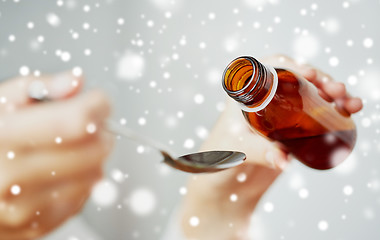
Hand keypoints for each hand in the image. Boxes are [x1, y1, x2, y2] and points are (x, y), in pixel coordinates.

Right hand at [0, 72, 112, 239]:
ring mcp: (23, 209)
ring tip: (74, 146)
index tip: (99, 100)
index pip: (73, 122)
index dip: (97, 106)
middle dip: (100, 130)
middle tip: (90, 123)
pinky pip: (83, 197)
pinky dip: (81, 180)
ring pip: (94, 174)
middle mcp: (8, 179)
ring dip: (94, 156)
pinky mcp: (36, 227)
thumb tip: (75, 81)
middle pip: (92, 150)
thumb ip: (37, 87)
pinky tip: (62, 170)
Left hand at [179, 55, 362, 239]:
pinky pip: (316, 117)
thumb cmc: (219, 160)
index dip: (292, 67)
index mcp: (247, 95)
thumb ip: (259, 153)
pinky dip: (334, 112)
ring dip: (334, 96)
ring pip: (311, 97)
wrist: (225, 183)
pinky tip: (350, 113)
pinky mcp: (293, 134)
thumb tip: (284, 159)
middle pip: (298, 82)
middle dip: (322, 82)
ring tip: (352, 104)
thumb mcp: (237, 151)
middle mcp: (266, 101)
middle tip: (338, 92)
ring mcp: (281, 117)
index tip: (310, 75)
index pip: (271, 70)